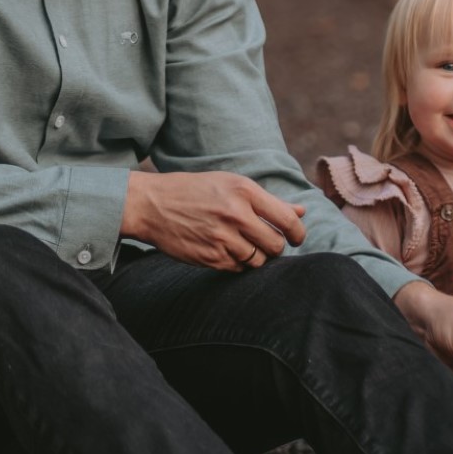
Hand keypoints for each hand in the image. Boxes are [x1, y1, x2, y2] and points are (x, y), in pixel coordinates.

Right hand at [120, 170, 306, 270]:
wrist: (151, 205)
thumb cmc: (195, 191)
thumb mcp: (231, 185)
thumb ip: (268, 201)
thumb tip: (301, 212)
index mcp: (244, 191)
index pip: (287, 220)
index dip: (298, 233)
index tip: (295, 237)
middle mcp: (235, 215)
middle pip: (275, 245)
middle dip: (275, 247)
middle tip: (266, 242)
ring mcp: (222, 238)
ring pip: (258, 260)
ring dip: (257, 257)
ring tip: (244, 245)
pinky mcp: (210, 257)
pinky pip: (238, 268)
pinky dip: (238, 263)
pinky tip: (227, 250)